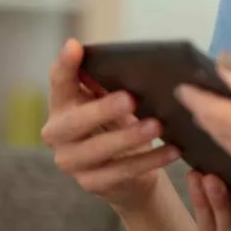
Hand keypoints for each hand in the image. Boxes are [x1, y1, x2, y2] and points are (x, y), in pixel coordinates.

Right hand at [41, 39, 179, 211]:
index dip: (65, 66)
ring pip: (99, 150)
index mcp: (63, 106)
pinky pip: (123, 171)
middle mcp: (58, 135)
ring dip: (130, 137)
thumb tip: (145, 64)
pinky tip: (173, 150)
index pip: (59, 83)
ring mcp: (71, 162)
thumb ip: (117, 85)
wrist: (131, 172)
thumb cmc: (122, 125)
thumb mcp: (117, 103)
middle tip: (131, 98)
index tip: (75, 46)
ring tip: (158, 125)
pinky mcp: (91, 183)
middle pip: (74, 122)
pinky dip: (150, 160)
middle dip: (102, 109)